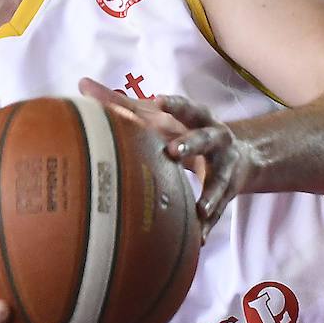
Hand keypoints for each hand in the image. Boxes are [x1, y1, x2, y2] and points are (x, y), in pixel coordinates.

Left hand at [79, 78, 259, 234]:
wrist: (240, 155)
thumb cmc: (183, 131)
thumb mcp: (158, 116)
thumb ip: (122, 103)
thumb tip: (83, 83)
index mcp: (197, 118)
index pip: (186, 107)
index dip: (174, 104)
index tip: (158, 101)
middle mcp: (216, 138)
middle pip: (206, 138)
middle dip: (192, 144)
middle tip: (173, 151)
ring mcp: (225, 166)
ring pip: (219, 179)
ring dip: (210, 193)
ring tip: (200, 209)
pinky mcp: (228, 191)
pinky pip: (219, 209)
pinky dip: (209, 224)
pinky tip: (200, 239)